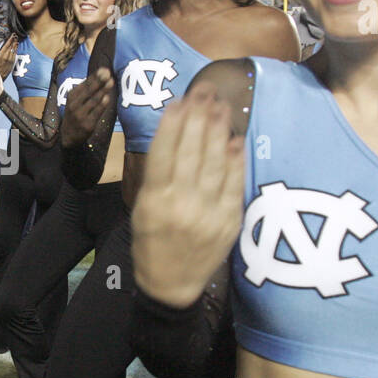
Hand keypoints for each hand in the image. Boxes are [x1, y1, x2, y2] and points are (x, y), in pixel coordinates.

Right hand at [0, 35, 17, 77]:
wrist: (0, 74)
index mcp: (1, 54)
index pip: (7, 45)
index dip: (10, 39)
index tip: (12, 35)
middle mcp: (6, 56)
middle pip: (11, 46)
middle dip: (13, 40)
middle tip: (15, 36)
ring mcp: (10, 59)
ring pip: (14, 50)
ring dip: (15, 44)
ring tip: (16, 40)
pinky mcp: (13, 61)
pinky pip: (15, 53)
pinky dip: (16, 49)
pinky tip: (16, 46)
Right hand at [61, 67, 113, 147]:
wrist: (68, 136)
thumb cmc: (76, 114)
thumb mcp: (75, 101)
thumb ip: (86, 90)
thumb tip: (101, 74)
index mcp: (71, 97)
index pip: (84, 85)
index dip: (94, 77)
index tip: (104, 70)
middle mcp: (74, 105)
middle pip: (88, 91)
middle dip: (99, 81)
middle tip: (107, 74)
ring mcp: (80, 115)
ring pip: (93, 100)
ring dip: (103, 91)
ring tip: (111, 82)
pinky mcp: (87, 124)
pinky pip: (96, 112)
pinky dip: (102, 105)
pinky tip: (107, 97)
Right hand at [132, 86, 244, 307]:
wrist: (171, 285)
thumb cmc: (151, 243)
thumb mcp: (142, 210)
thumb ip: (158, 177)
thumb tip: (176, 137)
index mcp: (155, 201)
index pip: (165, 152)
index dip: (173, 123)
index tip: (180, 100)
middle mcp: (181, 204)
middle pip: (191, 151)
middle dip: (198, 118)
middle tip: (205, 92)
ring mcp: (208, 213)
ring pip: (215, 163)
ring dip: (218, 131)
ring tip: (220, 107)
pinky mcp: (229, 221)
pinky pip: (233, 184)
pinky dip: (235, 160)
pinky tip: (235, 140)